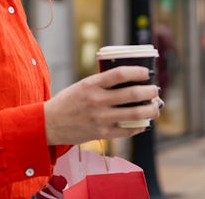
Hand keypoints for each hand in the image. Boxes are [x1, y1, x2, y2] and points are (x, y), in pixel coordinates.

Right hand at [44, 66, 162, 144]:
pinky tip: (144, 123)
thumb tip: (131, 81)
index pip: (120, 74)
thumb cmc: (69, 101)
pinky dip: (140, 126)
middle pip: (133, 94)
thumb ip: (103, 83)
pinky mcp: (102, 133)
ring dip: (150, 110)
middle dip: (150, 92)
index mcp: (92, 84)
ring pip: (135, 114)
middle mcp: (97, 100)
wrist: (50, 123)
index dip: (138, 72)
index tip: (147, 73)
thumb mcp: (83, 85)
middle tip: (155, 91)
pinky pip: (127, 130)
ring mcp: (101, 118)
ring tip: (155, 107)